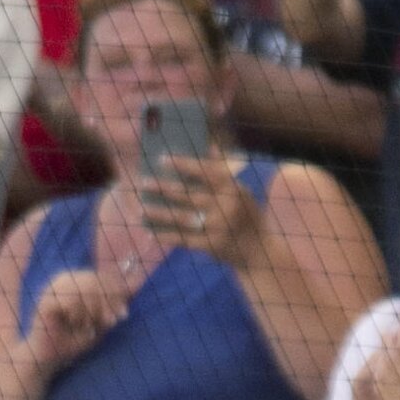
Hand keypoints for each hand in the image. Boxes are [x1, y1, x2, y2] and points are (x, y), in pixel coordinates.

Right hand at [28, 268, 123, 375]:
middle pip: (93, 280)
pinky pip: (70, 300)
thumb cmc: (74, 341)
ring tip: (93, 326)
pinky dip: (80, 314)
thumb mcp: (101, 323)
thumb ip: (116, 304)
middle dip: (108, 301)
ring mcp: (52, 289)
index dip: (116, 293)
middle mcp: (63, 280)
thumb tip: (138, 283)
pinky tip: (79, 326)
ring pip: (83, 288)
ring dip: (94, 309)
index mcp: (76, 281)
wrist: (50, 360)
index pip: (100, 277)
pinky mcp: (45, 302)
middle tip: (113, 322)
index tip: (124, 314)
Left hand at [139, 153, 264, 271]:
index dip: (182, 165)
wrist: (259, 253)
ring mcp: (218, 228)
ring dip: (158, 214)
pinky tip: (150, 234)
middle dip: (163, 189)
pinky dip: (166, 237)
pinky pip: (184, 240)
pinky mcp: (212, 247)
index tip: (161, 159)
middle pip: (188, 195)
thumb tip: (208, 147)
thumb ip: (223, 172)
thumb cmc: (247, 217)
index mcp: (232, 188)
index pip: (204, 172)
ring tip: (140, 209)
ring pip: (182, 218)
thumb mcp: (241, 192)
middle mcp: (225, 207)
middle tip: (143, 183)